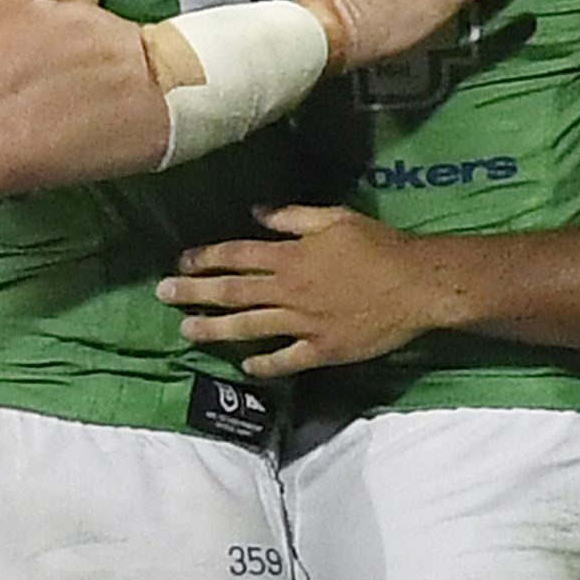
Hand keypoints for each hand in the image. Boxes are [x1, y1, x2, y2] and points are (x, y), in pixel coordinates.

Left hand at [158, 204, 446, 377]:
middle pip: (233, 292)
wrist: (416, 285)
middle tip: (163, 296)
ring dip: (215, 329)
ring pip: (249, 328)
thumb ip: (292, 217)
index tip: (181, 262)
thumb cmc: (379, 246)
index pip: (237, 256)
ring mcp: (304, 324)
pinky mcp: (322, 350)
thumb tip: (256, 212)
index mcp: (291, 257)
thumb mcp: (335, 218)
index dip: (205, 258)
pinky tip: (245, 366)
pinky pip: (286, 360)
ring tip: (187, 331)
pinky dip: (264, 364)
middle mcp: (290, 291)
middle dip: (194, 293)